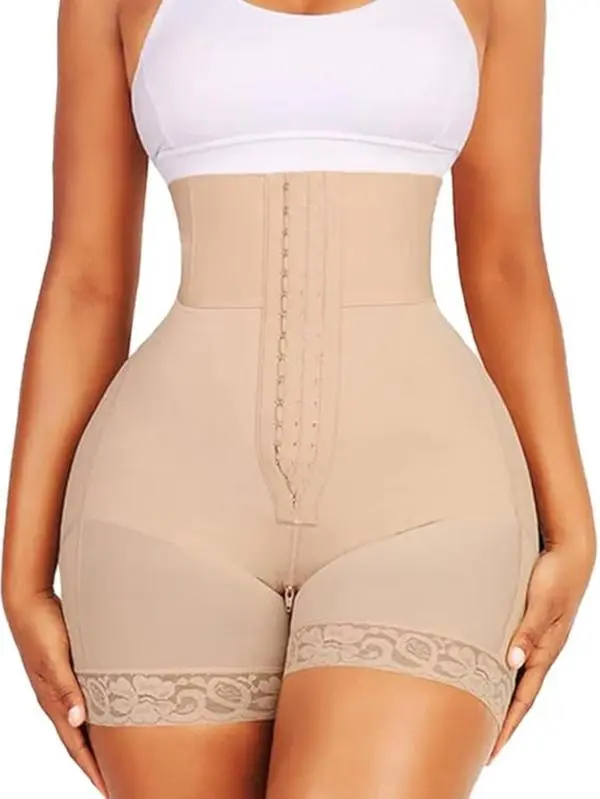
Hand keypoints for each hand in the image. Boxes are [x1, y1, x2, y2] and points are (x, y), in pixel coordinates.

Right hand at [4, 589, 107, 796]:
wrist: (30, 601)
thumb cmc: (41, 627)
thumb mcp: (55, 658)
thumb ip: (66, 688)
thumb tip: (78, 722)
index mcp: (53, 701)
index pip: (75, 745)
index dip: (92, 768)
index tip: (110, 789)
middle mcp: (58, 698)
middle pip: (80, 740)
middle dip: (98, 763)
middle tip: (120, 780)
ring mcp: (63, 685)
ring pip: (84, 721)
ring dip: (99, 741)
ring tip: (119, 755)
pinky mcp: (70, 670)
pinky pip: (87, 700)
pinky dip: (99, 714)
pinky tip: (113, 712)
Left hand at [489, 538, 595, 761]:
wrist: (569, 552)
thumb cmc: (556, 575)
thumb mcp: (542, 602)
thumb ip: (528, 630)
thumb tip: (511, 662)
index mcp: (545, 651)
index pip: (523, 698)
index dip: (507, 725)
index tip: (491, 751)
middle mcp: (539, 650)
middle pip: (517, 694)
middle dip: (500, 721)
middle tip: (477, 745)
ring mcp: (533, 639)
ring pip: (511, 676)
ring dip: (495, 696)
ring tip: (475, 716)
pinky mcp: (526, 625)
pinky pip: (508, 655)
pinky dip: (495, 670)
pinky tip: (481, 672)